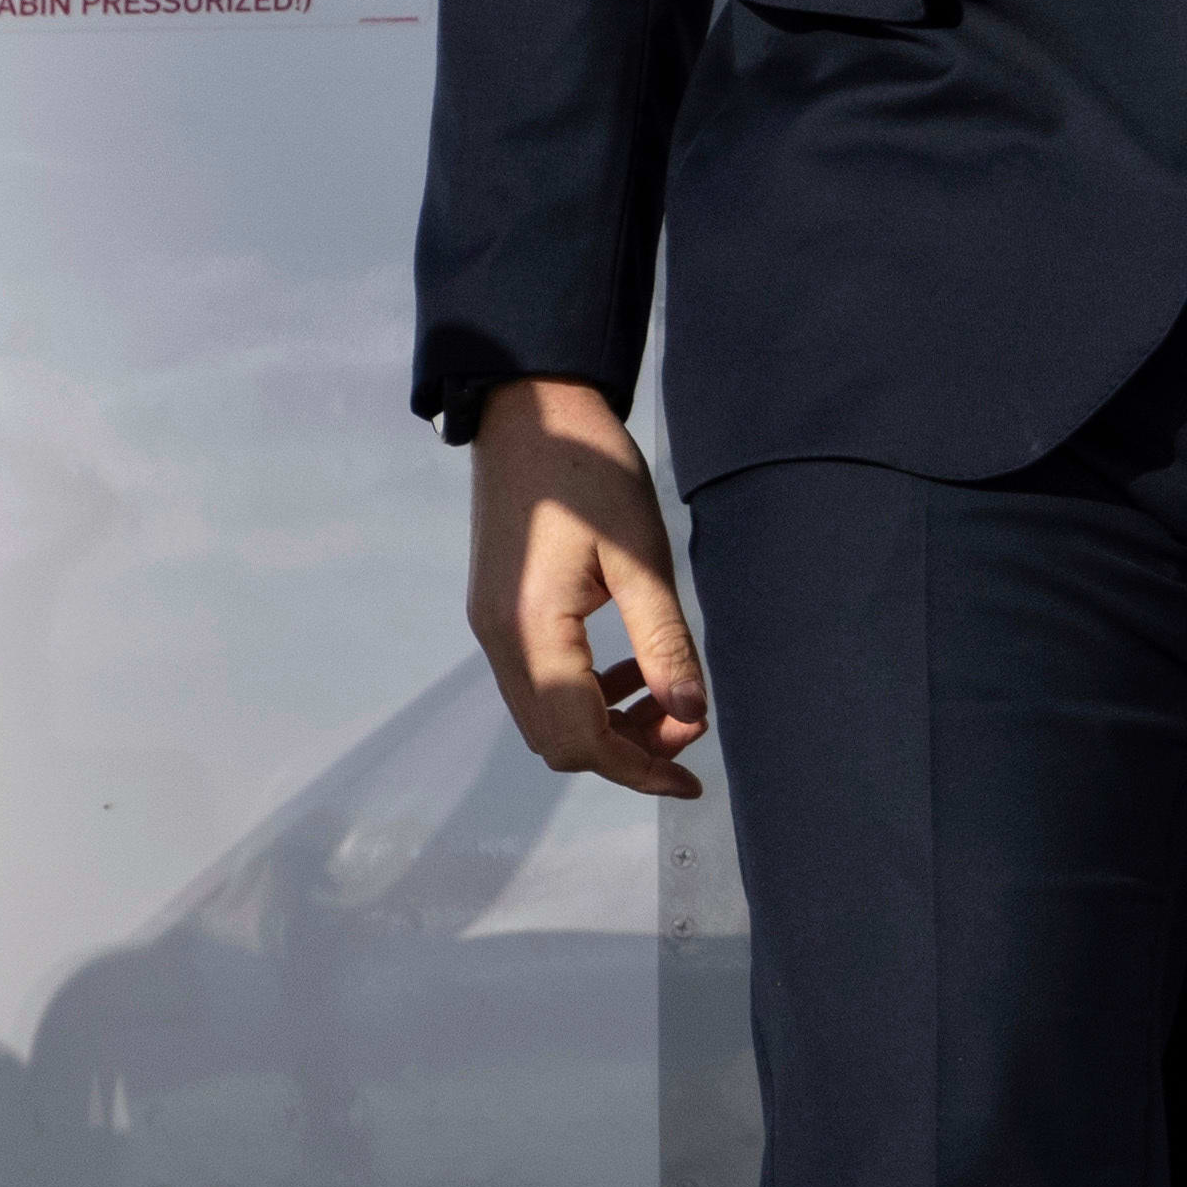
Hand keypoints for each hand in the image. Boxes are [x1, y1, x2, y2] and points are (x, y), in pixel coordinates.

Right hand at [465, 379, 709, 796]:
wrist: (531, 412)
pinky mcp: (498, 613)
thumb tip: (691, 716)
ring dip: (606, 726)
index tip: (693, 773)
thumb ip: (665, 642)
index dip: (639, 767)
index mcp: (533, 632)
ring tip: (665, 697)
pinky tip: (628, 666)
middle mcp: (500, 644)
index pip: (581, 740)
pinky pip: (540, 682)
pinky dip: (585, 694)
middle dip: (625, 751)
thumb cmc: (590, 472)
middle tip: (686, 726)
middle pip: (557, 742)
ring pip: (546, 717)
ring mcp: (493, 630)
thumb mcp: (642, 556)